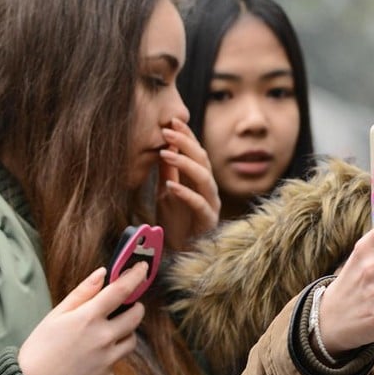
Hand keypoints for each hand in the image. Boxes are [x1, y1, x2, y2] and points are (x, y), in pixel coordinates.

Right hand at [17, 263, 148, 374]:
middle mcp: (102, 338)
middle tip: (125, 308)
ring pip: (131, 340)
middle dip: (135, 308)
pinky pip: (116, 363)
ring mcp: (107, 360)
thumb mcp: (56, 315)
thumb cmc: (40, 348)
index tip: (142, 268)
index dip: (135, 276)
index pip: (122, 290)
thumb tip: (102, 272)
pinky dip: (108, 359)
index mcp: (88, 318)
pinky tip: (89, 361)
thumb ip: (82, 293)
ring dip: (124, 334)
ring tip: (102, 337)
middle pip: (136, 316)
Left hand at [156, 116, 219, 250]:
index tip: (172, 120)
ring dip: (184, 163)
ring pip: (204, 177)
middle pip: (202, 159)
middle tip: (167, 130)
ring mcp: (210, 204)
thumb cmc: (176, 223)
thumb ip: (168, 172)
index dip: (186, 135)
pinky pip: (199, 203)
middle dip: (185, 142)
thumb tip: (163, 146)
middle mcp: (208, 189)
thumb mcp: (166, 193)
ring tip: (164, 153)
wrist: (180, 254)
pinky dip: (185, 193)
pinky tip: (170, 185)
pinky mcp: (207, 221)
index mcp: (199, 180)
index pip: (196, 151)